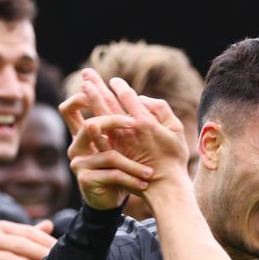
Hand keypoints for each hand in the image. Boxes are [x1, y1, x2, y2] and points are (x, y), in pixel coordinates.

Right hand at [60, 80, 152, 209]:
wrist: (112, 199)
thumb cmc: (121, 168)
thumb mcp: (123, 144)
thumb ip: (129, 122)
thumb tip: (141, 98)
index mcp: (85, 134)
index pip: (71, 108)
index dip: (82, 98)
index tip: (108, 92)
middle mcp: (78, 145)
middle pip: (90, 125)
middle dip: (113, 121)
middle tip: (135, 122)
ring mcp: (80, 162)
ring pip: (109, 155)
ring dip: (133, 164)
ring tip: (149, 172)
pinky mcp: (86, 179)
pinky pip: (113, 175)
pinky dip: (131, 179)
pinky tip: (143, 184)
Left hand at [66, 70, 190, 180]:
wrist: (164, 185)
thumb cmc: (173, 158)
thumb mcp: (175, 130)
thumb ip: (161, 110)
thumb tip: (142, 100)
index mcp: (145, 121)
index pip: (128, 97)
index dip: (119, 86)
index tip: (114, 81)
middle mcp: (130, 128)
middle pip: (110, 102)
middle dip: (98, 86)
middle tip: (87, 74)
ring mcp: (120, 142)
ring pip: (102, 116)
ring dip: (92, 99)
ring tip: (84, 85)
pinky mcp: (114, 154)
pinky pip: (99, 138)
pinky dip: (91, 126)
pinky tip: (83, 115)